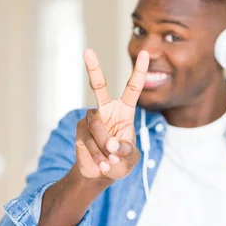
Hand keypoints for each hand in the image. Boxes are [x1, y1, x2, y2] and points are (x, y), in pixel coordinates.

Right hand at [75, 48, 149, 180]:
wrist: (99, 174)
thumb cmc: (120, 161)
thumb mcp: (131, 158)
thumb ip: (126, 150)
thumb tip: (111, 144)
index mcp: (124, 111)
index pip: (132, 88)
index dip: (140, 71)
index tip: (146, 53)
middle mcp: (106, 109)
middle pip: (98, 85)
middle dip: (93, 68)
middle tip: (87, 51)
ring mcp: (91, 118)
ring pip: (97, 126)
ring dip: (105, 148)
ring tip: (110, 160)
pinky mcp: (80, 129)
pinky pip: (89, 140)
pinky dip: (97, 155)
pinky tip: (101, 163)